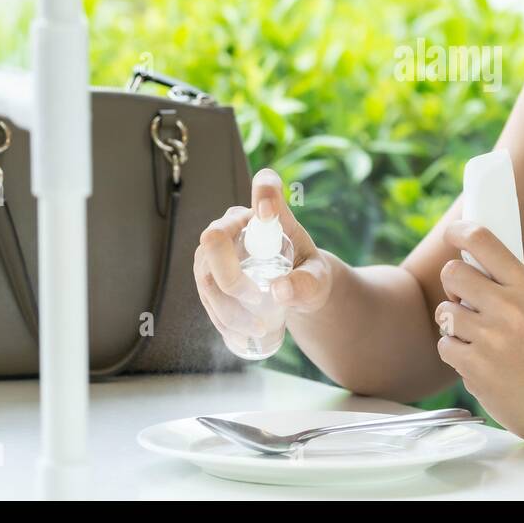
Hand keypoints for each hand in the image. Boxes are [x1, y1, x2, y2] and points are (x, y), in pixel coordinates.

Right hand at [193, 167, 333, 357]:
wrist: (294, 290)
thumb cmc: (308, 274)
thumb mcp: (318, 280)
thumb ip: (307, 283)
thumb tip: (279, 292)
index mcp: (269, 214)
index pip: (264, 185)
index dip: (262, 193)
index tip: (269, 213)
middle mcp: (235, 225)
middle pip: (214, 239)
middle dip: (231, 278)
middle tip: (259, 301)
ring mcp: (215, 250)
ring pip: (206, 277)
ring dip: (229, 310)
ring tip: (259, 330)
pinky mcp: (207, 275)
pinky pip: (205, 298)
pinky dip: (223, 321)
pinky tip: (242, 337)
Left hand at [435, 220, 523, 446]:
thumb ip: (504, 282)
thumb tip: (463, 255)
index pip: (484, 241)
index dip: (460, 232)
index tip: (453, 233)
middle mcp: (509, 308)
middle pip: (452, 273)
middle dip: (453, 286)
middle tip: (466, 300)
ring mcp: (491, 338)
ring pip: (444, 312)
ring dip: (454, 325)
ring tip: (478, 338)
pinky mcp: (474, 366)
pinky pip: (444, 344)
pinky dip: (455, 353)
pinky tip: (479, 361)